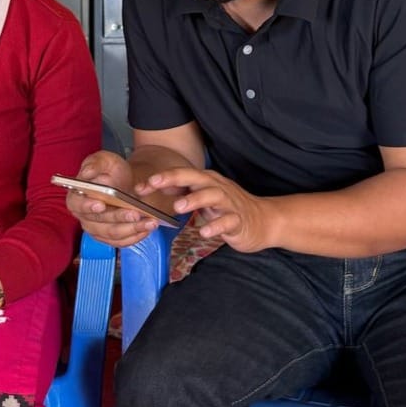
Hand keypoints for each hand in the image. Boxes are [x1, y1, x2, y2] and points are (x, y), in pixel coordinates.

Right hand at [65, 150, 156, 246]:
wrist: (123, 181)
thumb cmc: (110, 170)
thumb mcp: (103, 160)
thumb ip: (95, 164)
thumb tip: (87, 172)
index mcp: (76, 197)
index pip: (77, 204)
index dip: (88, 206)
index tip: (101, 204)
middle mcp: (84, 217)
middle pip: (100, 222)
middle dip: (119, 218)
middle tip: (136, 213)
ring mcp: (96, 229)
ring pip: (113, 234)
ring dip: (132, 229)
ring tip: (150, 222)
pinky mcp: (109, 238)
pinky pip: (122, 242)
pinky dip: (136, 236)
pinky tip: (147, 228)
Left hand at [142, 167, 273, 253]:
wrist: (264, 221)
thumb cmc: (228, 208)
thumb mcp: (203, 197)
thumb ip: (182, 191)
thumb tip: (155, 187)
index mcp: (207, 181)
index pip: (182, 174)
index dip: (162, 178)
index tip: (141, 186)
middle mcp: (218, 188)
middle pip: (196, 178)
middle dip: (175, 178)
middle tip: (155, 183)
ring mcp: (230, 203)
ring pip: (213, 196)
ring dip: (195, 199)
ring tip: (178, 207)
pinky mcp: (239, 221)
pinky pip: (228, 221)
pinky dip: (216, 225)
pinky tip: (204, 232)